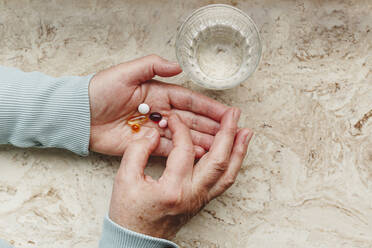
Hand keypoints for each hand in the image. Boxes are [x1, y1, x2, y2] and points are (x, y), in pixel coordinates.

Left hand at [88, 55, 228, 156]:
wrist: (78, 115)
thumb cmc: (99, 90)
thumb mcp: (125, 72)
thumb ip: (152, 66)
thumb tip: (178, 66)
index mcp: (158, 93)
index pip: (189, 101)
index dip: (209, 107)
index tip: (227, 113)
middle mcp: (160, 111)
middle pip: (191, 120)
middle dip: (211, 126)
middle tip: (231, 132)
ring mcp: (153, 130)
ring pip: (183, 136)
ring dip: (201, 141)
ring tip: (219, 146)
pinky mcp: (144, 145)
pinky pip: (168, 150)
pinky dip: (182, 153)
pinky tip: (198, 155)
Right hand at [109, 108, 252, 237]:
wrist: (137, 241)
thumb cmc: (130, 215)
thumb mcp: (124, 180)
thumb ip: (137, 152)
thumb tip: (154, 134)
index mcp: (173, 189)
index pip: (184, 149)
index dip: (179, 128)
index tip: (173, 118)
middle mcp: (193, 194)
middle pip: (218, 161)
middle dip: (228, 134)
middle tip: (234, 114)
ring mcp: (201, 199)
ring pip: (228, 174)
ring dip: (238, 150)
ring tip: (245, 131)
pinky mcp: (202, 201)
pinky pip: (224, 181)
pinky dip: (232, 164)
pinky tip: (234, 153)